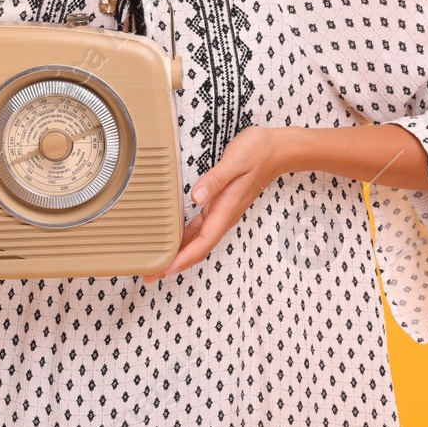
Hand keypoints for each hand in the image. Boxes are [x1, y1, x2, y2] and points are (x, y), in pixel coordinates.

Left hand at [144, 125, 286, 282]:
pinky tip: (172, 240)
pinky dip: (184, 239)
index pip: (202, 243)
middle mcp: (224, 216)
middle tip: (150, 275)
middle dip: (174, 264)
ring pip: (198, 241)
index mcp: (226, 209)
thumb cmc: (258, 153)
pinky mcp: (220, 205)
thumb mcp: (235, 161)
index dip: (182, 260)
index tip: (164, 270)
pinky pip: (200, 229)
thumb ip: (215, 180)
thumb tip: (196, 197)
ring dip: (178, 254)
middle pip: (197, 249)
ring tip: (157, 262)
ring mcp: (222, 212)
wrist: (276, 151)